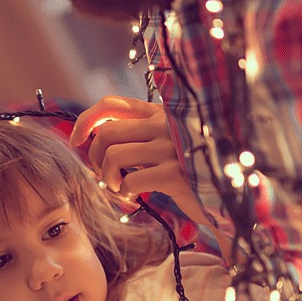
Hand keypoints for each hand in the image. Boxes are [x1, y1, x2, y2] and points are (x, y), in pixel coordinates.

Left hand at [69, 95, 206, 224]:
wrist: (225, 196)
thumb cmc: (186, 171)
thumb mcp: (163, 144)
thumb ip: (136, 135)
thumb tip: (94, 135)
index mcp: (159, 114)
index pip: (112, 104)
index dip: (86, 120)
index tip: (76, 140)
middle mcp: (165, 125)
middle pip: (106, 133)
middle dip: (96, 157)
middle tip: (106, 174)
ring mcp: (171, 148)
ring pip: (114, 155)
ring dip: (108, 177)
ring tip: (119, 187)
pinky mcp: (175, 174)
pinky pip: (130, 180)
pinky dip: (124, 191)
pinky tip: (133, 196)